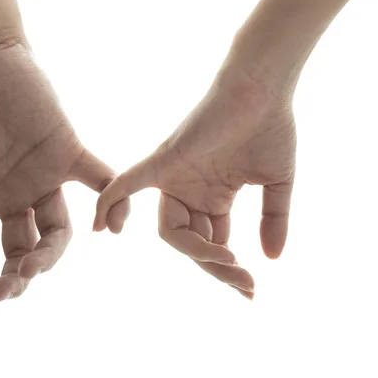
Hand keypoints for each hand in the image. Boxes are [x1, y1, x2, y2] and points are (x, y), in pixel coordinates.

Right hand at [0, 42, 128, 325]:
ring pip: (56, 231)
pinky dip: (112, 202)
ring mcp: (42, 179)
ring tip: (35, 263)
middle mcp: (12, 199)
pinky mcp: (69, 153)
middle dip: (16, 277)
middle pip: (20, 252)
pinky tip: (113, 228)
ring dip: (50, 254)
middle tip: (11, 287)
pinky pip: (100, 181)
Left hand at [94, 68, 295, 298]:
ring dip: (197, 253)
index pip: (212, 244)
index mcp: (213, 197)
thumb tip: (273, 259)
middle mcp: (190, 191)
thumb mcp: (276, 185)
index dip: (227, 269)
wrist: (263, 89)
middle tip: (244, 284)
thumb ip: (273, 220)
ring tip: (228, 261)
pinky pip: (128, 184)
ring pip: (170, 231)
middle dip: (216, 267)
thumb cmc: (270, 128)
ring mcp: (175, 178)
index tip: (249, 289)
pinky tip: (101, 229)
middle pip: (191, 244)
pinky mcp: (163, 161)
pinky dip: (111, 202)